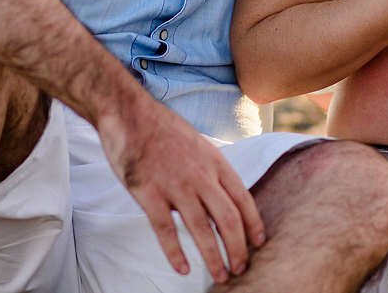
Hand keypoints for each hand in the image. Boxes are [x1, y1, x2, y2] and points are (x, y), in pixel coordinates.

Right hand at [96, 97, 262, 283]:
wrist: (129, 112)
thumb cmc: (162, 127)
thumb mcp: (198, 142)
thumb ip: (210, 168)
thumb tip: (221, 193)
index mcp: (214, 161)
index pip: (242, 198)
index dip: (253, 224)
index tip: (258, 243)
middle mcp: (200, 175)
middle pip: (228, 219)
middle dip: (238, 248)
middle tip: (240, 268)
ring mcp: (175, 185)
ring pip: (201, 229)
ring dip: (213, 256)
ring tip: (220, 275)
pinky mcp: (149, 194)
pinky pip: (166, 230)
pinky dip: (175, 253)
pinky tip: (182, 268)